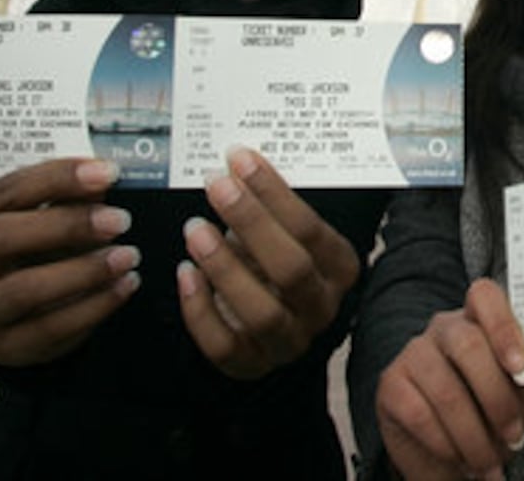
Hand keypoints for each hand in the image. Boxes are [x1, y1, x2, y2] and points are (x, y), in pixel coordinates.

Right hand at [0, 158, 140, 366]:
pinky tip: (124, 286)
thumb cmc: (29, 247)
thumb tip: (106, 178)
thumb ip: (65, 197)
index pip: (5, 191)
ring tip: (127, 256)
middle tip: (119, 219)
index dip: (58, 178)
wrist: (9, 309)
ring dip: (83, 270)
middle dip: (65, 225)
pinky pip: (49, 330)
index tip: (107, 173)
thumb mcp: (36, 216)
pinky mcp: (4, 348)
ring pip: (21, 290)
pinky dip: (94, 306)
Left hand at [177, 147, 360, 379]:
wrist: (268, 322)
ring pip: (262, 312)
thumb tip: (237, 160)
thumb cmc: (274, 259)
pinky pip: (224, 345)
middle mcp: (321, 306)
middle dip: (252, 223)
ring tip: (194, 228)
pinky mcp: (251, 364)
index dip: (274, 193)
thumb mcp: (285, 232)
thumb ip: (271, 205)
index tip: (240, 159)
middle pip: (291, 269)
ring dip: (225, 267)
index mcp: (339, 267)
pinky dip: (200, 309)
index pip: (311, 229)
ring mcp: (289, 341)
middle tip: (217, 186)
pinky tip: (184, 272)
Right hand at [375, 278, 523, 480]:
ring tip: (488, 461)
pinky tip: (459, 458)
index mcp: (479, 319)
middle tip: (513, 435)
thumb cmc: (487, 411)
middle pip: (469, 345)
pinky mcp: (391, 385)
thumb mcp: (516, 393)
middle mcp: (444, 328)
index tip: (521, 370)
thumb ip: (521, 380)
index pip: (485, 297)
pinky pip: (420, 415)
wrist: (450, 448)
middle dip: (497, 400)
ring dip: (474, 437)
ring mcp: (414, 353)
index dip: (504, 328)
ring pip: (446, 390)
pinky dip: (446, 445)